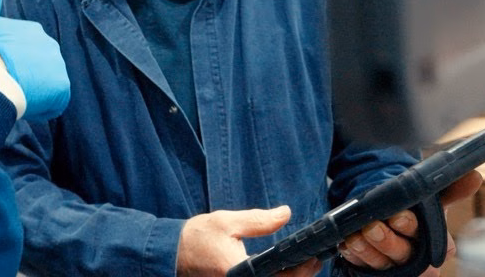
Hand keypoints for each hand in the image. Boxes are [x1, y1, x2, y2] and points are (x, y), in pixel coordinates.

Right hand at [0, 0, 69, 119]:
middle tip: (2, 83)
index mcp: (32, 30)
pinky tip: (22, 103)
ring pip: (44, 86)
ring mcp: (57, 65)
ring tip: (11, 93)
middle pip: (36, 69)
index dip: (9, 65)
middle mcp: (49, 44)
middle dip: (22, 78)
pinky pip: (53, 103)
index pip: (25, 53)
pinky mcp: (62, 87)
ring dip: (30, 93)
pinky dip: (39, 107)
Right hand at [175, 206, 319, 276]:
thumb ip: (258, 220)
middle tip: (312, 262)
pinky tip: (280, 271)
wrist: (170, 254)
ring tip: (300, 265)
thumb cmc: (196, 238)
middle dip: (298, 276)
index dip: (301, 271)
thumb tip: (285, 213)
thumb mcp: (227, 222)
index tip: (313, 259)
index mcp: (239, 273)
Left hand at [338, 170, 482, 275]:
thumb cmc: (414, 206)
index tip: (397, 214)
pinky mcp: (371, 267)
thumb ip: (451, 188)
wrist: (388, 210)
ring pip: (380, 261)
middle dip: (386, 240)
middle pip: (401, 252)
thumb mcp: (431, 196)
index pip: (426, 237)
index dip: (409, 226)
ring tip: (354, 235)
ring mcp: (392, 263)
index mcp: (434, 239)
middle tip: (372, 226)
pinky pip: (361, 265)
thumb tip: (476, 176)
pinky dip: (354, 255)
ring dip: (367, 249)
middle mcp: (414, 254)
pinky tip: (346, 243)